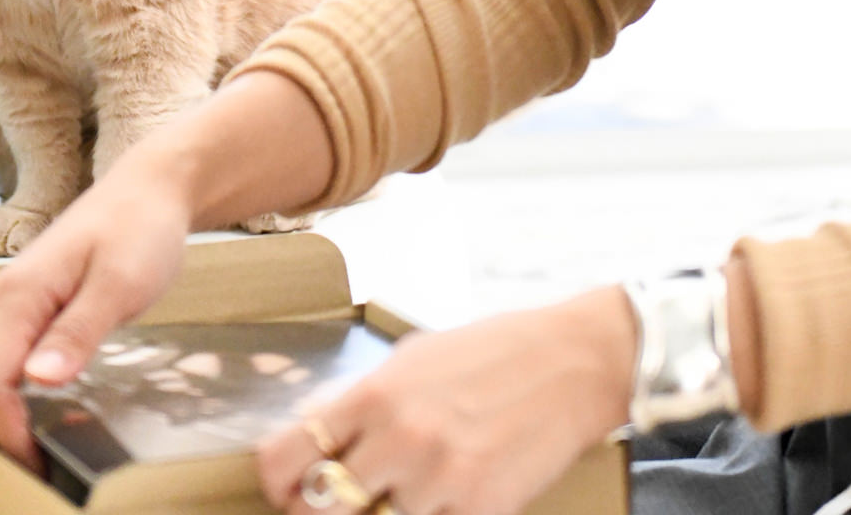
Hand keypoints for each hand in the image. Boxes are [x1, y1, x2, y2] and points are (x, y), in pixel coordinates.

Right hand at [0, 150, 194, 469]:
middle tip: (42, 466)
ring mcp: (4, 306)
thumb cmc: (139, 228)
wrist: (149, 192)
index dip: (8, 430)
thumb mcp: (120, 283)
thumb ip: (79, 331)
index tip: (40, 461)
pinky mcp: (19, 312)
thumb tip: (39, 378)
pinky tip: (41, 414)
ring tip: (42, 447)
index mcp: (16, 295)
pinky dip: (6, 398)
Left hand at [256, 287, 636, 514]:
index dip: (277, 482)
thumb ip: (364, 401)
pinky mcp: (480, 510)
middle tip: (338, 503)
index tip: (283, 490)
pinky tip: (448, 495)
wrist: (574, 362)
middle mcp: (399, 440)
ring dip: (386, 514)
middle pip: (318, 510)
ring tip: (407, 489)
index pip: (287, 456)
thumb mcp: (414, 358)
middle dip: (317, 512)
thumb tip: (320, 436)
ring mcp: (439, 481)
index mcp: (374, 395)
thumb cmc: (494, 352)